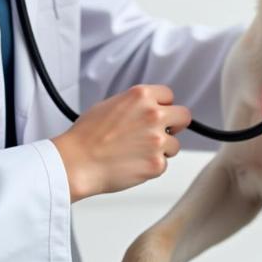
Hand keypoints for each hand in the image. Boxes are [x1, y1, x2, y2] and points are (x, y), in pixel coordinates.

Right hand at [52, 85, 191, 201]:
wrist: (77, 162)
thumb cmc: (87, 136)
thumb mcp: (111, 104)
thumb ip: (136, 104)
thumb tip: (149, 108)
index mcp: (141, 96)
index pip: (169, 95)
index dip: (163, 106)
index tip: (159, 114)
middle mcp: (153, 114)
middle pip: (183, 116)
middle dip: (174, 125)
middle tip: (161, 132)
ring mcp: (158, 140)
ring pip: (174, 144)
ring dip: (161, 149)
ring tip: (136, 152)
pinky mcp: (157, 164)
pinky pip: (163, 164)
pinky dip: (151, 166)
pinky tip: (132, 164)